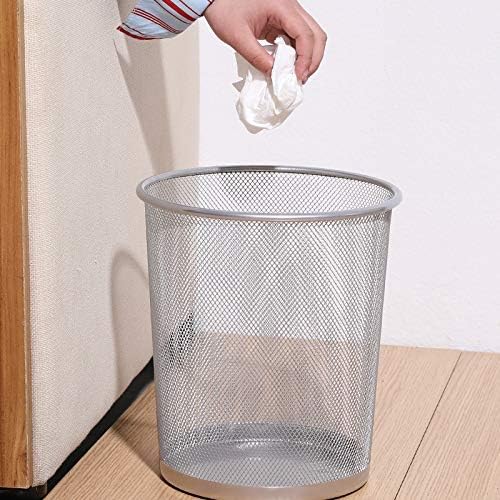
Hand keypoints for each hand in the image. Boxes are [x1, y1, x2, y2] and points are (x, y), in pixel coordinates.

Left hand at [204, 0, 326, 82]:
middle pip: (316, 35)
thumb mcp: (237, 36)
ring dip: (307, 57)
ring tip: (294, 75)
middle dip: (312, 60)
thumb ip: (257, 57)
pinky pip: (298, 37)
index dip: (305, 59)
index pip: (305, 35)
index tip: (297, 77)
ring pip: (310, 36)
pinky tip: (287, 66)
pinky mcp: (283, 19)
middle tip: (301, 78)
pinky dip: (297, 53)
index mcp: (281, 7)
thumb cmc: (224, 7)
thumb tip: (274, 74)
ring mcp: (288, 13)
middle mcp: (290, 7)